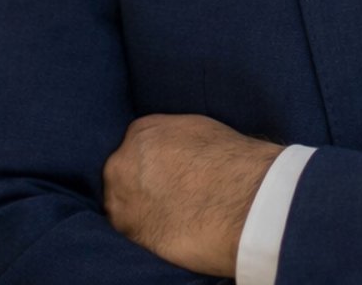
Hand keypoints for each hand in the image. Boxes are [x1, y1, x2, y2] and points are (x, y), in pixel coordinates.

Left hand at [103, 113, 282, 275]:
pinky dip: (146, 231)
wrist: (241, 199)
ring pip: (122, 204)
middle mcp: (122, 161)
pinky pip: (130, 230)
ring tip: (170, 215)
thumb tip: (170, 150)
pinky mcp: (127, 229)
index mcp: (141, 132)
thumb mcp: (197, 129)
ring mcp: (120, 196)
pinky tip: (169, 229)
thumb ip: (172, 138)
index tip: (165, 175)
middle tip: (166, 196)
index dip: (151, 165)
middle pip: (123, 174)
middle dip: (140, 185)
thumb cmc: (229, 162)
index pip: (136, 148)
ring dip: (140, 210)